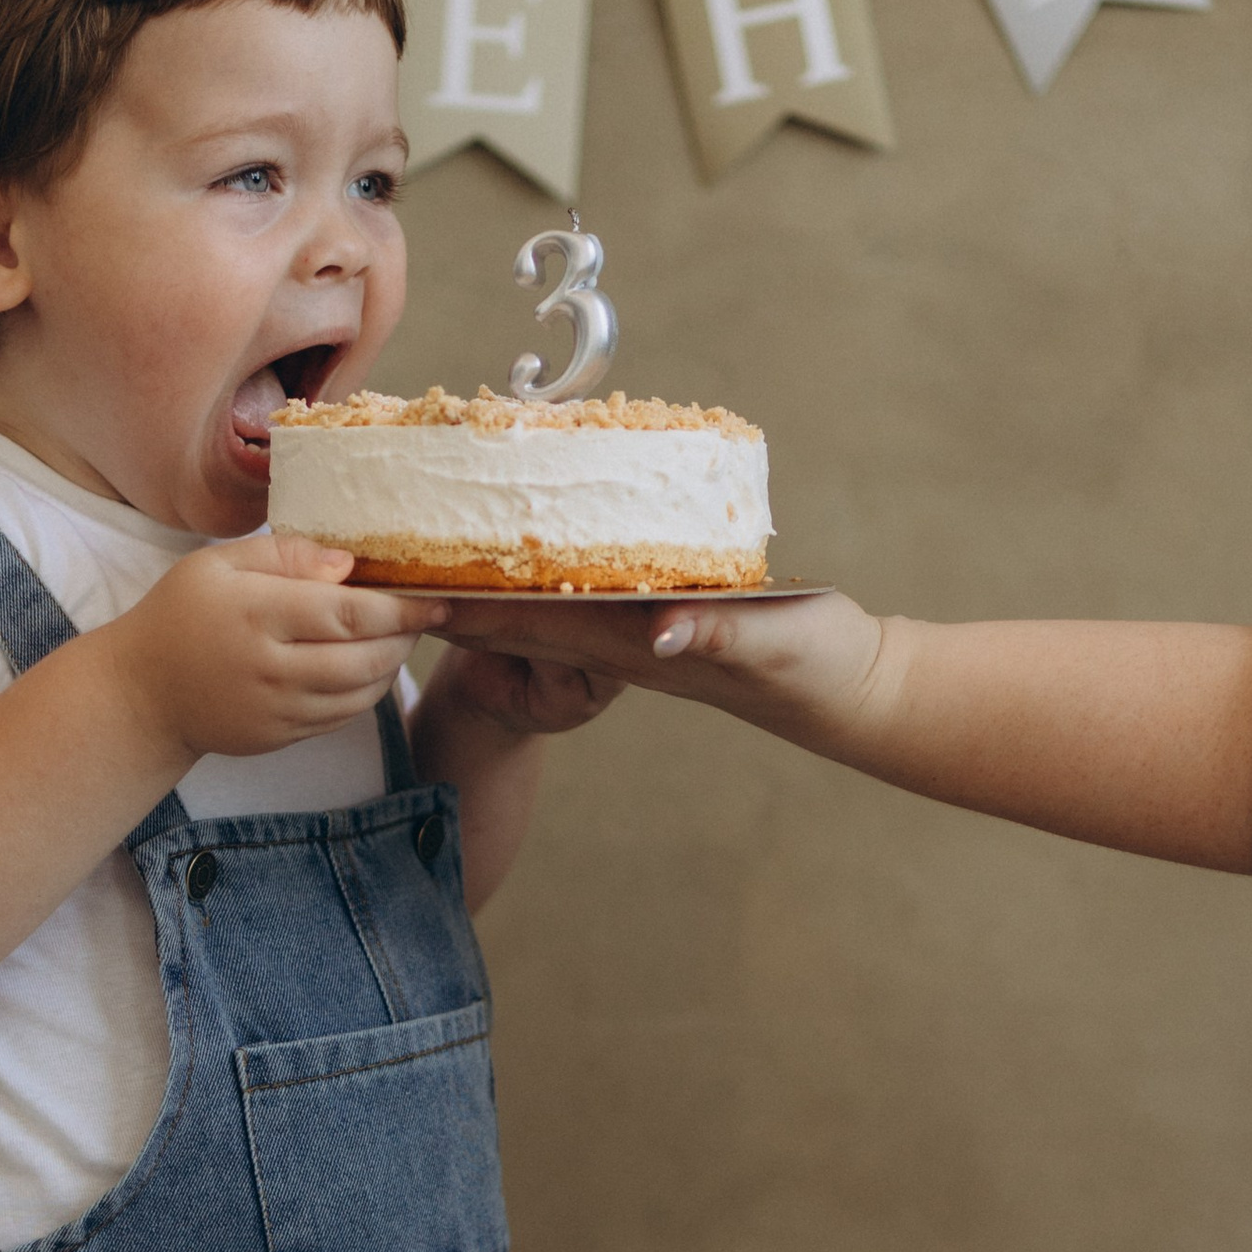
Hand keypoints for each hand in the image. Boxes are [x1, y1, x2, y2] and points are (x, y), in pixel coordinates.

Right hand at [116, 528, 444, 760]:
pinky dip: (368, 691)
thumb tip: (348, 565)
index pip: (348, 614)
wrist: (143, 693)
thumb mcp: (219, 563)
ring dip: (393, 665)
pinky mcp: (280, 737)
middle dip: (406, 635)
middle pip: (365, 656)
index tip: (434, 596)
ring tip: (402, 636)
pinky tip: (371, 665)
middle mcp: (270, 667)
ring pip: (361, 693)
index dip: (401, 607)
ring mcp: (276, 709)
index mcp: (256, 614)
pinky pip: (341, 716)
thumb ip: (284, 553)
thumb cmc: (183, 613)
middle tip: (426, 613)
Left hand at [439, 588, 885, 744]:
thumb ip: (718, 635)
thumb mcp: (772, 643)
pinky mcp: (667, 628)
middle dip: (464, 594)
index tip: (417, 583)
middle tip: (400, 565)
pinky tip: (537, 563)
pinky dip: (551, 582)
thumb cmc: (817, 666)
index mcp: (641, 646)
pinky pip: (590, 602)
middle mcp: (629, 647)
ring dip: (496, 590)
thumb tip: (660, 634)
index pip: (541, 621)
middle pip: (527, 618)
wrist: (852, 692)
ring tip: (440, 559)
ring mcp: (644, 641)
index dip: (479, 604)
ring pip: (550, 611)